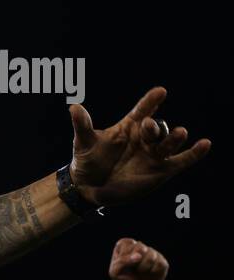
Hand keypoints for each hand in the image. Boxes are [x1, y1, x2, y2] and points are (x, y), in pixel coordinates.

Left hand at [68, 87, 209, 206]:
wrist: (89, 188)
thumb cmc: (86, 161)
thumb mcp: (83, 143)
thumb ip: (83, 126)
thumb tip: (74, 107)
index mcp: (128, 127)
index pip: (142, 110)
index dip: (150, 101)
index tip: (160, 91)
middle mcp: (144, 138)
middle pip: (156, 128)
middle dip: (154, 127)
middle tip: (148, 127)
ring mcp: (154, 154)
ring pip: (169, 143)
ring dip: (174, 138)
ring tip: (180, 133)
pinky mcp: (162, 170)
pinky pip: (182, 161)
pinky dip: (195, 153)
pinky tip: (205, 144)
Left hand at [109, 237, 167, 279]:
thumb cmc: (123, 279)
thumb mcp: (115, 271)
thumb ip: (122, 261)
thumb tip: (139, 256)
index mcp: (126, 245)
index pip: (127, 243)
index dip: (124, 256)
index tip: (122, 264)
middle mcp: (139, 246)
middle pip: (140, 247)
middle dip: (135, 262)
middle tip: (133, 269)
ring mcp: (152, 253)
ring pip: (151, 255)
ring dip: (144, 267)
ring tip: (141, 271)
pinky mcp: (162, 261)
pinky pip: (160, 264)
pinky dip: (153, 271)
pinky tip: (150, 273)